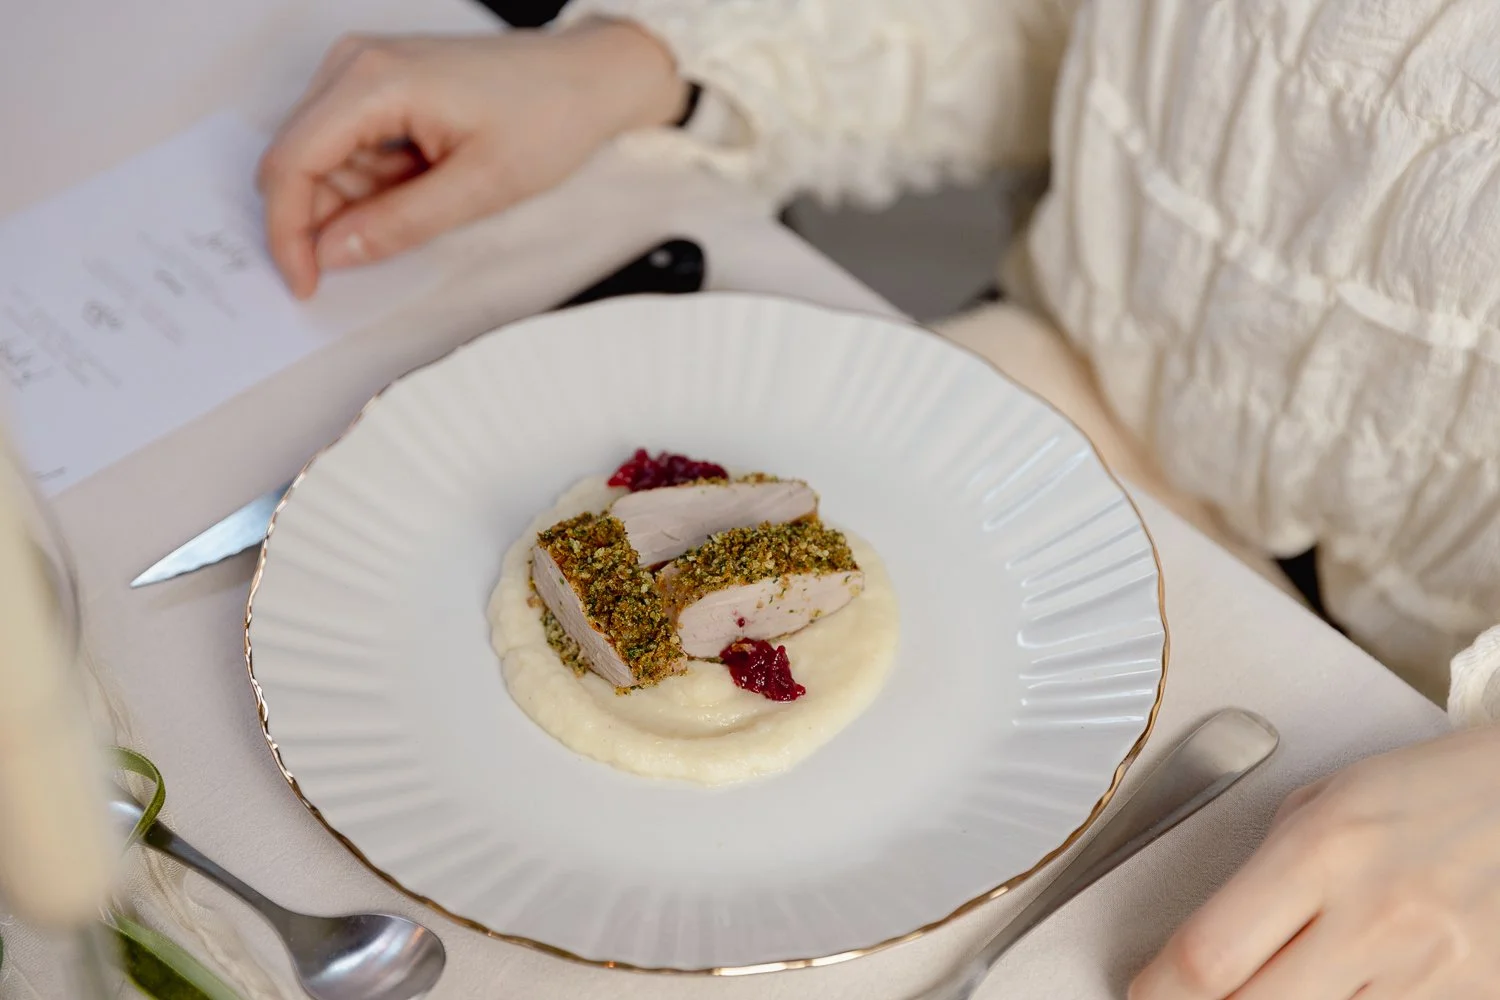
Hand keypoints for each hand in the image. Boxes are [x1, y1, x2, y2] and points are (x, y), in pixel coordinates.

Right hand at [257, 21, 687, 297]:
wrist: (586, 79)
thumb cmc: (547, 117)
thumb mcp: (479, 188)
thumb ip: (398, 225)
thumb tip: (332, 254)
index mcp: (372, 80)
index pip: (291, 164)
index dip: (287, 233)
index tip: (305, 283)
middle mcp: (354, 64)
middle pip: (298, 162)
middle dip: (330, 217)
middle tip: (392, 238)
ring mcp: (363, 70)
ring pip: (323, 161)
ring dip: (362, 199)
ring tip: (435, 191)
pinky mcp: (377, 84)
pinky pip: (350, 148)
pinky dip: (378, 181)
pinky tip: (428, 178)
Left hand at [1130, 724, 1499, 998]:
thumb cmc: (1432, 791)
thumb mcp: (1329, 799)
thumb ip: (1266, 867)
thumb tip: (1208, 940)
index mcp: (1321, 851)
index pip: (1208, 954)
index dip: (1158, 989)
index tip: (1142, 990)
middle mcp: (1374, 917)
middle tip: (1197, 998)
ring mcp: (1430, 970)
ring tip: (1272, 982)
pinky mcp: (1473, 998)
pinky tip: (1336, 987)